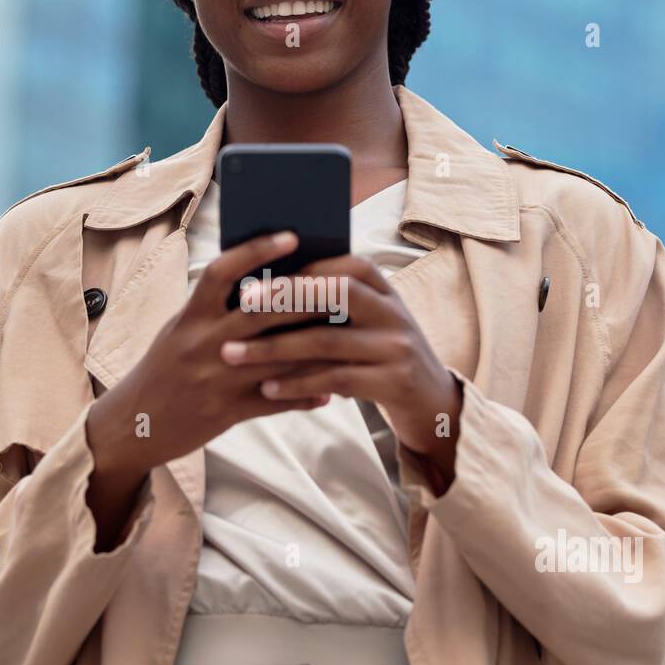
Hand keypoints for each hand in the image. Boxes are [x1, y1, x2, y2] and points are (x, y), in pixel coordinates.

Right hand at [89, 229, 343, 477]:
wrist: (133, 424)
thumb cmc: (165, 368)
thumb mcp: (181, 329)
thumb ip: (214, 309)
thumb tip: (264, 282)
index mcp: (190, 317)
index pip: (222, 272)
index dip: (256, 251)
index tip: (291, 237)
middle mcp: (202, 343)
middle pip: (262, 312)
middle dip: (304, 298)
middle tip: (340, 284)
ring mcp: (215, 378)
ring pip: (277, 358)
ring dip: (315, 348)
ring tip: (348, 336)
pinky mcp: (226, 411)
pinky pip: (275, 402)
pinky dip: (304, 396)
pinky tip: (330, 391)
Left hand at [216, 250, 463, 489]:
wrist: (430, 399)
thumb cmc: (377, 353)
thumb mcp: (362, 321)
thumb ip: (327, 303)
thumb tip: (261, 286)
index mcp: (383, 287)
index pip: (342, 265)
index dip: (299, 268)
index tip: (255, 277)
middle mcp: (393, 311)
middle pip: (338, 294)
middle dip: (285, 298)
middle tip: (241, 308)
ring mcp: (397, 347)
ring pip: (329, 341)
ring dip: (276, 348)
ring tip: (234, 354)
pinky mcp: (395, 382)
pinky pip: (336, 379)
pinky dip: (297, 383)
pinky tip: (267, 387)